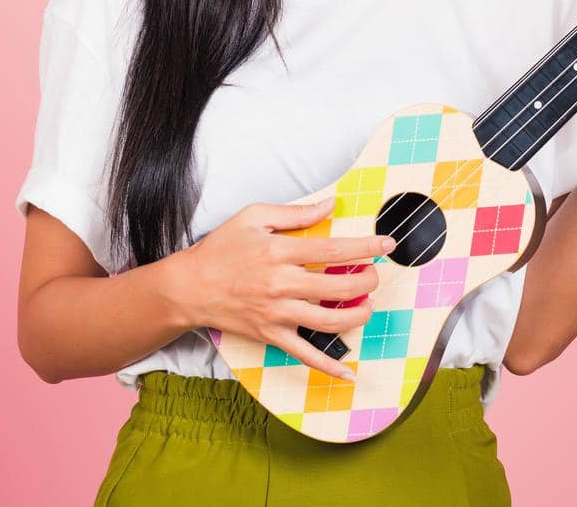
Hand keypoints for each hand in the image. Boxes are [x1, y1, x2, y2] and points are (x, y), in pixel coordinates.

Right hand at [166, 197, 394, 380]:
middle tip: (374, 275)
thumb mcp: (253, 217)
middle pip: (338, 287)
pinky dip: (329, 367)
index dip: (365, 247)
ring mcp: (277, 314)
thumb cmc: (221, 248)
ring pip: (329, 321)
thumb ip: (296, 212)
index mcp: (279, 252)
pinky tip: (350, 373)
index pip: (333, 250)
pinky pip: (305, 355)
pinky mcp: (271, 335)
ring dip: (357, 315)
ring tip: (367, 306)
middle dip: (366, 281)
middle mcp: (281, 285)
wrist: (189, 287)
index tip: (387, 245)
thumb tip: (330, 204)